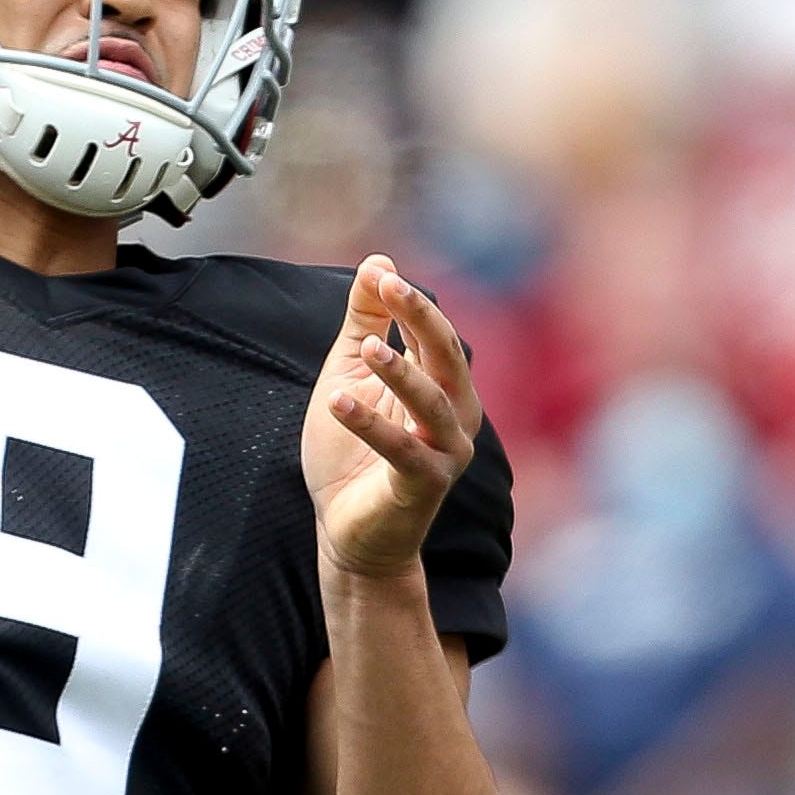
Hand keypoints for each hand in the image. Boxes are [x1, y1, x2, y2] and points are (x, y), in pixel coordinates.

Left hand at [303, 258, 482, 583]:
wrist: (349, 533)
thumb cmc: (352, 455)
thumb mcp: (349, 374)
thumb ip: (365, 321)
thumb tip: (378, 261)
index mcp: (442, 384)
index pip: (432, 333)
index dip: (410, 302)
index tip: (382, 273)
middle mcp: (455, 414)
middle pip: (447, 357)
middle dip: (421, 319)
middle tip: (391, 287)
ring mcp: (446, 452)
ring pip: (433, 403)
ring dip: (402, 373)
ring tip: (369, 349)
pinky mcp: (425, 486)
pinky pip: (403, 452)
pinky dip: (372, 427)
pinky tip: (338, 402)